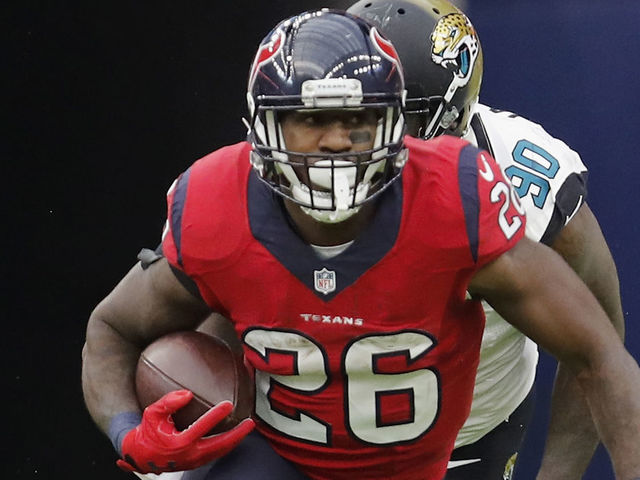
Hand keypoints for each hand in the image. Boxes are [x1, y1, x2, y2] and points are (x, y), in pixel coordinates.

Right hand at [116, 389, 253, 473]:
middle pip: (219, 445)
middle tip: (250, 423)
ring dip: (235, 440)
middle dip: (237, 435)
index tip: (228, 404)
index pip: (201, 428)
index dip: (215, 416)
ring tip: (248, 428)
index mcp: (179, 443)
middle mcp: (189, 454)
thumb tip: (188, 394)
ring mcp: (194, 461)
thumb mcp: (152, 414)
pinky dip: (227, 445)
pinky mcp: (196, 463)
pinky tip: (236, 435)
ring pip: (220, 452)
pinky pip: (216, 454)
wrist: (141, 455)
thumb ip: (168, 402)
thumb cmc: (148, 432)